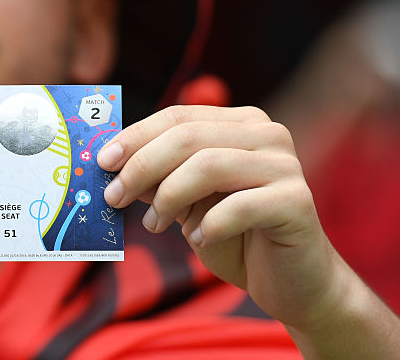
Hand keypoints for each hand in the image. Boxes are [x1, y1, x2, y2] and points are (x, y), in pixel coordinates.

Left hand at [96, 105, 338, 330]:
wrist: (293, 283)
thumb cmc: (234, 236)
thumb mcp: (186, 201)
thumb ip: (157, 178)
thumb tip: (108, 166)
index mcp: (240, 123)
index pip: (178, 116)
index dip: (135, 137)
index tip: (101, 162)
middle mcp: (267, 134)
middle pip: (188, 137)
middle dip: (142, 166)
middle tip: (113, 196)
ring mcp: (286, 166)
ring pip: (208, 166)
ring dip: (169, 196)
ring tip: (154, 224)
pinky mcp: (298, 202)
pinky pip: (238, 206)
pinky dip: (207, 225)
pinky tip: (198, 239)